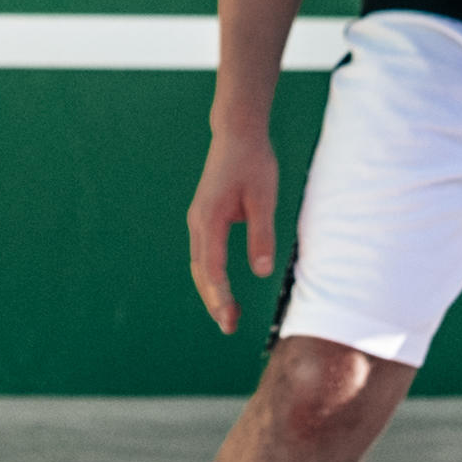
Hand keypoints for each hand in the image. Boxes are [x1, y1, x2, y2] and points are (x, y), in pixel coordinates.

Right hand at [186, 123, 282, 331]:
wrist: (237, 134)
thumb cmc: (253, 162)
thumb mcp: (264, 198)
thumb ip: (261, 235)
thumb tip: (261, 272)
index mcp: (210, 219)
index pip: (212, 267)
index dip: (220, 295)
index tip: (228, 317)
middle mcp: (198, 223)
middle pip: (201, 272)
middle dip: (214, 301)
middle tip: (230, 328)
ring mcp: (198, 221)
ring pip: (200, 266)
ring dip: (211, 292)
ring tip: (228, 316)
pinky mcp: (204, 219)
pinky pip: (204, 255)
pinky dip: (211, 277)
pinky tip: (223, 290)